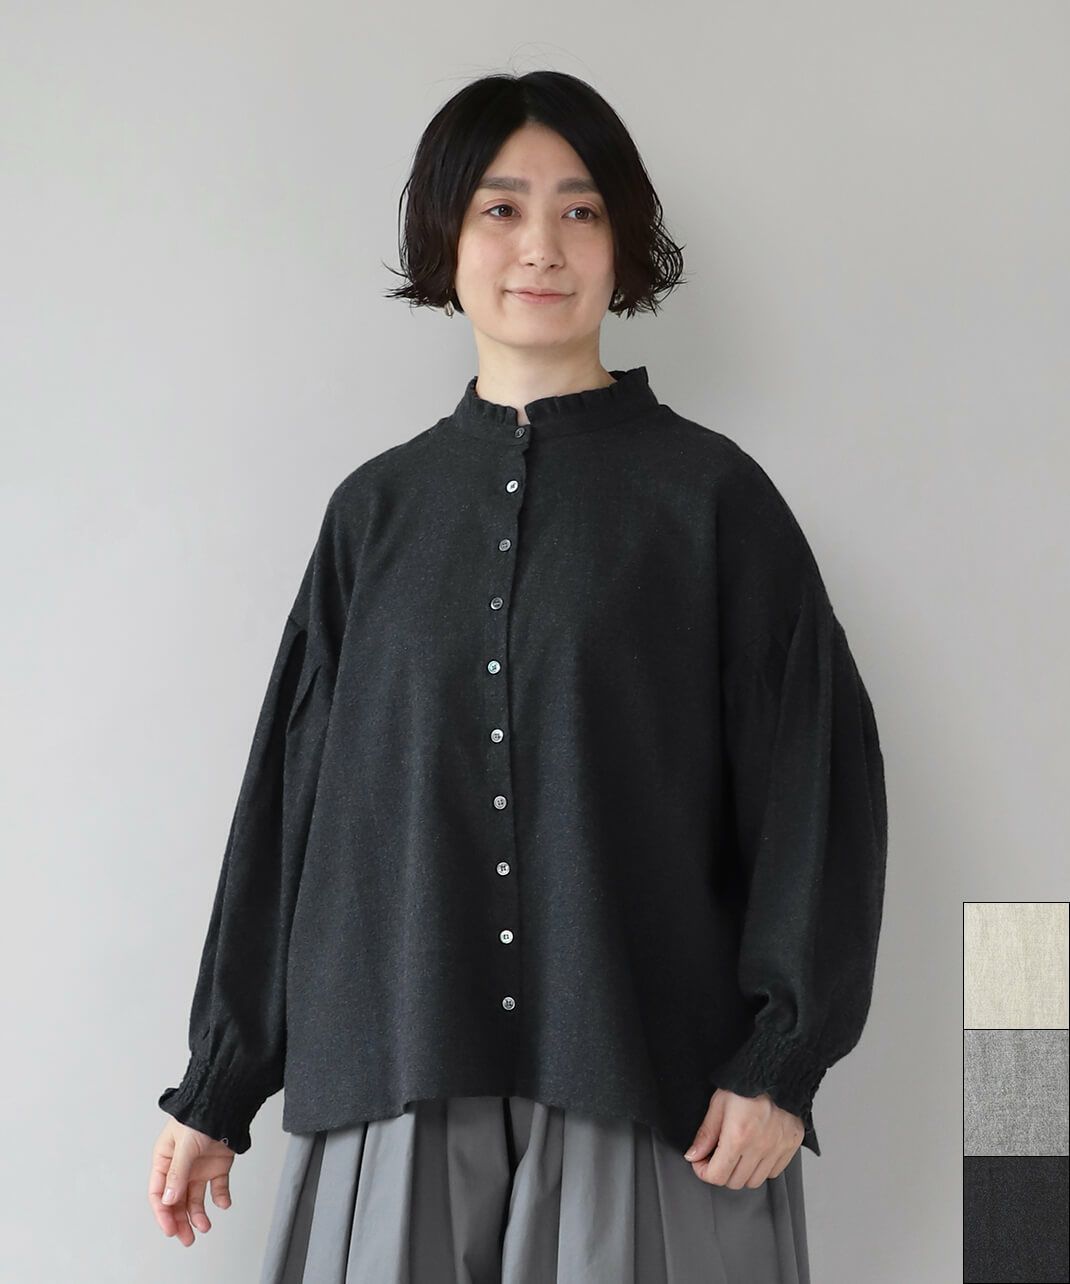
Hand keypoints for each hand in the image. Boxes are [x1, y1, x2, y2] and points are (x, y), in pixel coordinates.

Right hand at [148, 1118, 235, 1246]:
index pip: (159, 1193)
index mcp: (165, 1160)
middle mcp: (180, 1167)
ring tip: (205, 1226)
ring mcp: (199, 1168)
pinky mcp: (217, 1167)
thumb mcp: (184, 1144)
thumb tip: (169, 1200)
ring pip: (195, 1199)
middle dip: (180, 1221)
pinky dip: (221, 1198)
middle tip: (187, 1238)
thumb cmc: (198, 1115)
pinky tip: (223, 1203)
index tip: (170, 1229)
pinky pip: (218, 1188)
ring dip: (198, 1215)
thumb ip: (177, 1172)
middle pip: (176, 1201)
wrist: (225, 1102)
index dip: (163, 1213)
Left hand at [683, 1089, 803, 1187]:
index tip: (701, 1161)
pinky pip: (774, 1172)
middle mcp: (759, 1148)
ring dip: (742, 1172)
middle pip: (734, 1182)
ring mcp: (777, 1149)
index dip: (703, 1171)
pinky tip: (755, 1151)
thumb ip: (706, 1134)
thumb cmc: (746, 1083)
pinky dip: (762, 1168)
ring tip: (737, 1153)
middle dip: (721, 1171)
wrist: (777, 1069)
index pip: (717, 1176)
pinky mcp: (791, 1147)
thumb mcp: (718, 1103)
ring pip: (754, 1181)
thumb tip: (693, 1155)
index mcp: (738, 1137)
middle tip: (717, 1154)